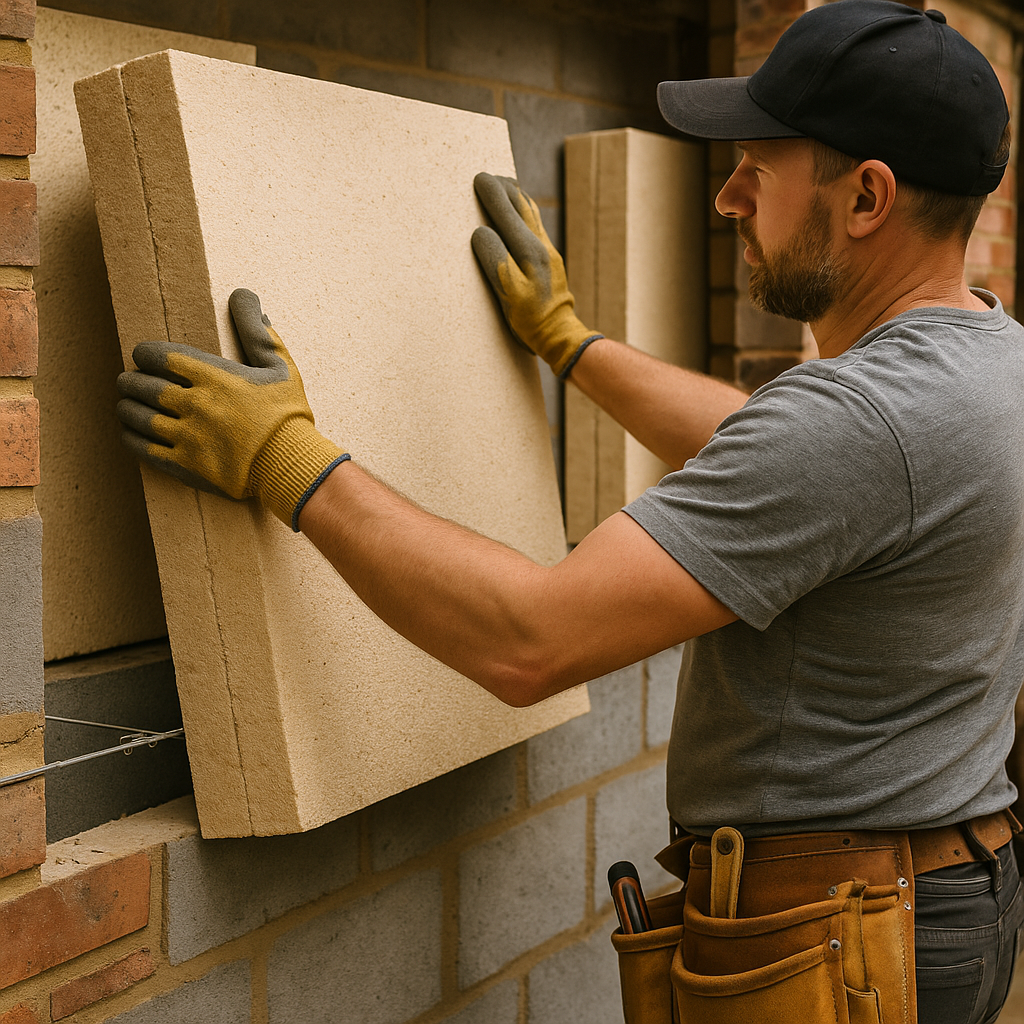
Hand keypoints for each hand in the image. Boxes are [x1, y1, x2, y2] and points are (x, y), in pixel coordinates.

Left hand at [116, 288, 347, 529]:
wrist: (292, 465)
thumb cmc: (288, 415)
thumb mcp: (280, 366)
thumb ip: (258, 331)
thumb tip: (244, 295)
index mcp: (214, 377)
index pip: (160, 356)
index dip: (144, 353)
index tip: (143, 355)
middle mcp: (195, 404)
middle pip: (144, 386)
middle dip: (130, 380)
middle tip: (128, 380)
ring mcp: (188, 436)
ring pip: (139, 417)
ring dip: (126, 407)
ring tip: (125, 404)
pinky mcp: (186, 465)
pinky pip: (145, 449)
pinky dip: (130, 438)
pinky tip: (129, 432)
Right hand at [472, 172, 601, 378]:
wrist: (559, 334)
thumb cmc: (530, 317)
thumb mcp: (506, 291)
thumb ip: (494, 257)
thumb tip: (481, 231)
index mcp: (527, 249)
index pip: (506, 211)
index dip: (491, 193)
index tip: (478, 178)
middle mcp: (541, 245)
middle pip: (522, 206)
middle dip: (505, 189)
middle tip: (489, 176)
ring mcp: (548, 252)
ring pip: (532, 214)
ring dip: (517, 198)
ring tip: (506, 186)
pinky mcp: (550, 261)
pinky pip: (535, 227)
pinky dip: (524, 213)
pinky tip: (521, 216)